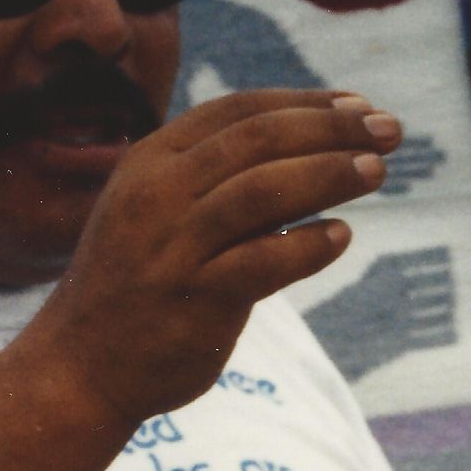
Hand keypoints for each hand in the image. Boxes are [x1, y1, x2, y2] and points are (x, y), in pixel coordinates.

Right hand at [20, 89, 395, 428]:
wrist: (80, 367)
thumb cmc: (139, 280)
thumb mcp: (162, 207)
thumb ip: (222, 175)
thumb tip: (319, 139)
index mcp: (151, 160)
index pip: (240, 110)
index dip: (307, 102)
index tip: (360, 106)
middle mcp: (157, 194)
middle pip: (260, 140)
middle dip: (333, 129)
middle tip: (390, 131)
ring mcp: (172, 247)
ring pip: (264, 191)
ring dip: (330, 174)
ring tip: (377, 171)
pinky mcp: (194, 300)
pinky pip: (264, 261)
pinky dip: (309, 244)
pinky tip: (340, 236)